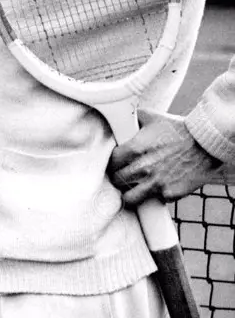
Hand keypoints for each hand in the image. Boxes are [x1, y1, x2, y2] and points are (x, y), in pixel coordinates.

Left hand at [107, 109, 221, 205]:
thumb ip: (133, 117)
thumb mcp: (154, 118)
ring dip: (129, 193)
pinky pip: (151, 200)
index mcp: (135, 149)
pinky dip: (152, 196)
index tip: (117, 163)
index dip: (113, 162)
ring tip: (133, 187)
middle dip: (119, 177)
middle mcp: (142, 168)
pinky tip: (155, 188)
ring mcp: (155, 183)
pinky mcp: (168, 194)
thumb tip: (121, 116)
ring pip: (128, 198)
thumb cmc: (180, 130)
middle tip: (124, 175)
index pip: (111, 162)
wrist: (207, 145)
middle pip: (116, 180)